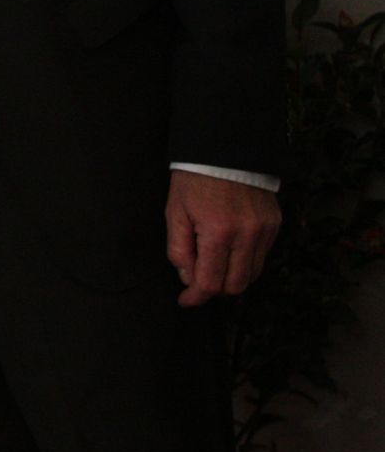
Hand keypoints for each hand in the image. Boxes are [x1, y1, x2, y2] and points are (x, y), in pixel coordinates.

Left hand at [165, 171, 280, 306]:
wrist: (225, 150)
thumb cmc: (194, 180)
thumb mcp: (175, 212)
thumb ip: (179, 249)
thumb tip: (188, 278)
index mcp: (218, 232)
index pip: (210, 282)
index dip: (196, 297)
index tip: (186, 301)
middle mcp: (247, 235)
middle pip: (236, 286)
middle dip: (215, 289)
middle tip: (198, 281)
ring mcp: (265, 231)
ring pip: (252, 274)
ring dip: (231, 277)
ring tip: (212, 263)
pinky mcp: (275, 225)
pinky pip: (262, 256)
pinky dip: (245, 261)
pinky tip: (229, 250)